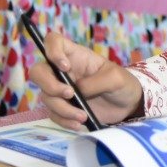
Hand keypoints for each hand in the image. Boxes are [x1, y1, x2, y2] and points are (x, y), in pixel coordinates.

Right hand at [28, 30, 143, 129]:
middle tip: (70, 94)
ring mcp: (60, 90)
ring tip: (83, 116)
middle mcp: (63, 71)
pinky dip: (64, 121)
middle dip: (50, 85)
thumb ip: (95, 82)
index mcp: (75, 55)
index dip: (52, 50)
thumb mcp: (115, 78)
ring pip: (46, 97)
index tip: (65, 67)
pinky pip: (53, 114)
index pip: (53, 42)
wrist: (127, 105)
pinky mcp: (63, 108)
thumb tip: (77, 91)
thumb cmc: (122, 83)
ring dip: (62, 108)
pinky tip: (79, 124)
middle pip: (38, 72)